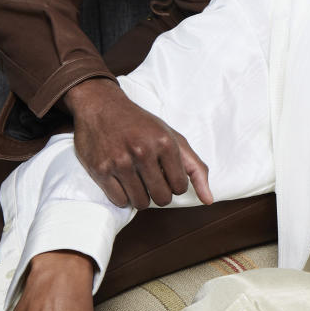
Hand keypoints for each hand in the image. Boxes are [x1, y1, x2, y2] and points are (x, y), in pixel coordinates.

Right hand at [64, 78, 211, 208]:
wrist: (102, 107)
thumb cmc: (141, 125)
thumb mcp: (173, 138)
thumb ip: (195, 168)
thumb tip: (208, 200)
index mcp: (165, 142)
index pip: (180, 187)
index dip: (175, 184)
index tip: (167, 174)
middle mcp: (143, 152)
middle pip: (162, 198)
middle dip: (160, 193)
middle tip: (152, 179)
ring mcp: (120, 162)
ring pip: (140, 202)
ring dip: (141, 196)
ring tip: (137, 179)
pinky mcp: (100, 170)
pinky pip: (119, 201)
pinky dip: (123, 196)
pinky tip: (122, 180)